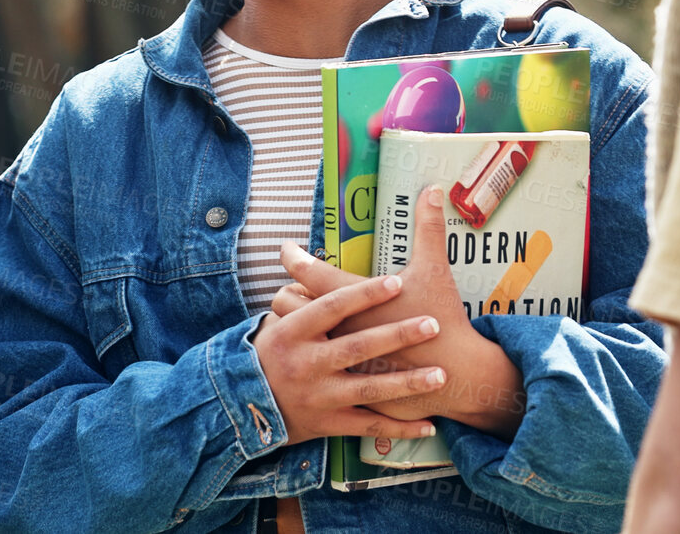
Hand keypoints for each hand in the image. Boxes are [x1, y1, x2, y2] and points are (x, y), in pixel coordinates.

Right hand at [250, 271, 450, 444]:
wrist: (239, 406)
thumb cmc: (267, 356)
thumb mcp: (273, 324)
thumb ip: (298, 299)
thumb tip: (299, 253)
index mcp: (291, 332)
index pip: (331, 306)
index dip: (364, 294)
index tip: (396, 281)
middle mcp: (305, 363)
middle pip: (358, 345)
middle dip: (398, 335)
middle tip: (432, 324)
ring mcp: (317, 395)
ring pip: (369, 388)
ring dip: (407, 383)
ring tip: (440, 376)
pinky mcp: (326, 423)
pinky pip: (368, 425)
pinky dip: (399, 427)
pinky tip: (428, 423)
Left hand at [271, 186, 525, 436]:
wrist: (455, 374)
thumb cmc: (442, 318)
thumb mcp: (434, 269)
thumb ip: (428, 227)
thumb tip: (432, 189)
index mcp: (350, 296)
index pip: (304, 270)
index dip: (291, 255)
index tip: (288, 248)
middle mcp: (336, 325)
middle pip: (287, 303)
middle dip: (288, 291)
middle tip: (295, 284)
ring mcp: (337, 355)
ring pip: (296, 336)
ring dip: (296, 323)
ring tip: (301, 314)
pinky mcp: (344, 378)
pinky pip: (313, 364)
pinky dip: (313, 352)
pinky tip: (319, 347)